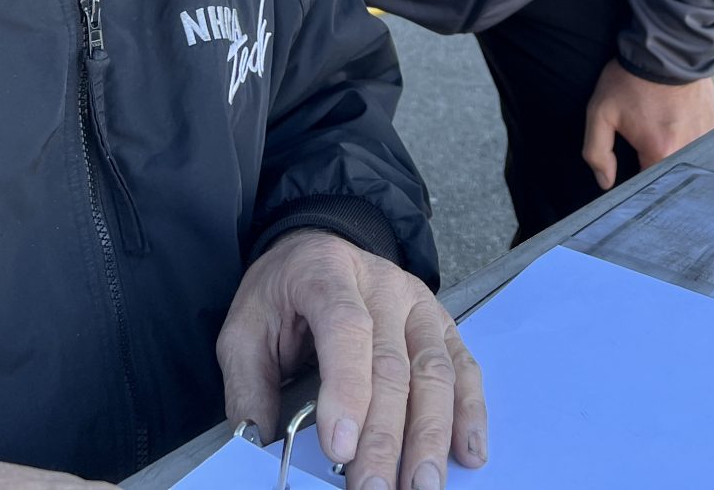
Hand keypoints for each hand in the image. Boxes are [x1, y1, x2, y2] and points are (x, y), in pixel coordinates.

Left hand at [216, 230, 486, 489]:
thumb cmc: (282, 294)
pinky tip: (468, 453)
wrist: (318, 247)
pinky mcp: (442, 324)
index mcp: (327, 275)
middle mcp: (383, 285)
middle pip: (393, 364)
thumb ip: (249, 386)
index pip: (346, 328)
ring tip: (423, 485)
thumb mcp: (244, 328)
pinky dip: (469, 412)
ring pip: (434, 371)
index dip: (347, 388)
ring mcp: (419, 304)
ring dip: (431, 435)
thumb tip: (257, 446)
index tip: (339, 447)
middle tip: (375, 489)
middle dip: (386, 436)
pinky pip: (463, 368)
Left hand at [581, 61, 713, 189]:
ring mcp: (708, 138)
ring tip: (662, 132)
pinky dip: (692, 144)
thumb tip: (606, 183)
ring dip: (676, 156)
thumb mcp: (601, 112)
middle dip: (656, 169)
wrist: (667, 47)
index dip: (636, 183)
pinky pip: (704, 148)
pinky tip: (679, 126)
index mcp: (660, 152)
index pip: (648, 189)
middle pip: (670, 178)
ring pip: (689, 164)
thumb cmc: (631, 79)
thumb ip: (597, 152)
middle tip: (644, 144)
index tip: (630, 167)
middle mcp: (690, 150)